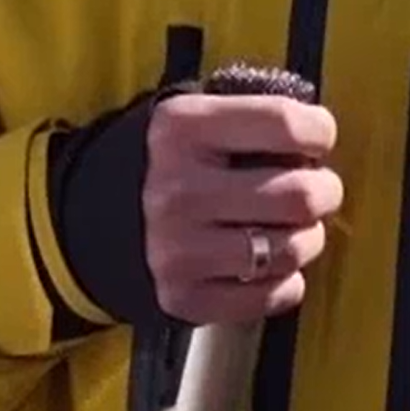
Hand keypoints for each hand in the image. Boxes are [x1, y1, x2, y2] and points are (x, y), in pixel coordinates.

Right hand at [141, 93, 343, 325]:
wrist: (84, 221)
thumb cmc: (161, 161)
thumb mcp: (188, 114)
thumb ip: (247, 112)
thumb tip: (315, 131)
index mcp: (182, 129)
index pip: (284, 123)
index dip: (319, 131)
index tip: (318, 138)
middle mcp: (179, 190)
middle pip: (298, 194)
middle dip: (325, 190)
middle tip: (318, 189)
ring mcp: (180, 250)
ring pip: (291, 248)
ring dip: (308, 237)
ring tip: (294, 227)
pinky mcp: (184, 298)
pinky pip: (271, 296)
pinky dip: (287, 281)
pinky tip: (272, 263)